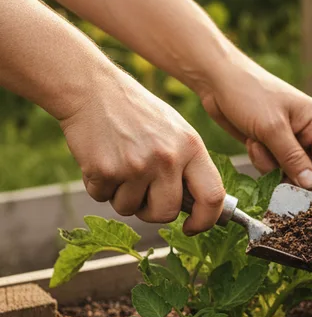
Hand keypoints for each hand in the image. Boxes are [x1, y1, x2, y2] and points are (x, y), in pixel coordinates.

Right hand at [59, 71, 224, 233]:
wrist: (93, 90)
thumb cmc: (138, 114)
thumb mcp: (176, 132)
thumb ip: (189, 165)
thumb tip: (199, 206)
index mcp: (191, 147)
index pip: (213, 196)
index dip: (205, 220)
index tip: (192, 227)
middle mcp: (168, 158)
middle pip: (167, 213)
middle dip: (152, 211)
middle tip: (142, 193)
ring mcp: (136, 165)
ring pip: (130, 209)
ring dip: (122, 196)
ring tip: (120, 164)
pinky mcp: (105, 170)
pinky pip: (102, 198)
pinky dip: (99, 186)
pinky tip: (101, 159)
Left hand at [198, 56, 311, 196]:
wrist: (217, 80)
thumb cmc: (248, 93)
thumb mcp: (272, 127)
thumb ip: (293, 158)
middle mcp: (307, 131)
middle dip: (294, 178)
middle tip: (279, 189)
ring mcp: (288, 138)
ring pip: (290, 170)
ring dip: (272, 166)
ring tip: (257, 145)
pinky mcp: (271, 143)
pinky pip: (273, 165)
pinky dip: (262, 160)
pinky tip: (251, 142)